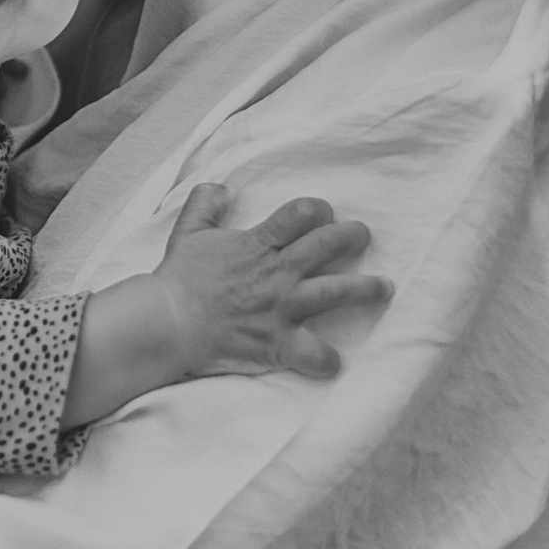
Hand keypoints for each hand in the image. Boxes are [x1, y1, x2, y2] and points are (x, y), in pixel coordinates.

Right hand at [152, 180, 381, 382]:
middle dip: (353, 237)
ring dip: (365, 289)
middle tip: (362, 236)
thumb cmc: (177, 279)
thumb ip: (206, 203)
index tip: (322, 215)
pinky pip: (313, 354)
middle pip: (328, 245)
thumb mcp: (187, 231)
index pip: (302, 213)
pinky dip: (325, 360)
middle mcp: (276, 273)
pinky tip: (334, 362)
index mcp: (257, 244)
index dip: (318, 210)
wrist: (164, 324)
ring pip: (335, 293)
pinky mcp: (276, 343)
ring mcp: (280, 308)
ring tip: (383, 287)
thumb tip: (224, 187)